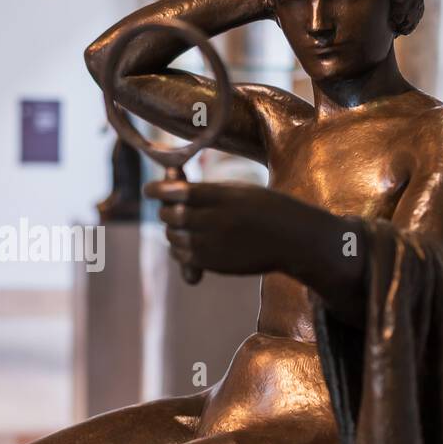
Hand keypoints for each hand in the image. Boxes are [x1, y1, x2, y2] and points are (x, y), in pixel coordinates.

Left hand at [144, 179, 290, 275]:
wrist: (293, 239)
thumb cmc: (266, 209)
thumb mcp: (238, 191)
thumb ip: (205, 191)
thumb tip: (171, 180)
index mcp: (222, 196)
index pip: (178, 192)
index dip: (158, 190)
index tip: (148, 190)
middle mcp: (215, 220)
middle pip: (171, 215)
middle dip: (165, 211)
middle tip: (168, 208)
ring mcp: (213, 244)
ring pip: (173, 237)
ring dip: (172, 231)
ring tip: (183, 226)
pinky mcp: (213, 263)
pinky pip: (182, 255)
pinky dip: (178, 249)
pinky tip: (186, 244)